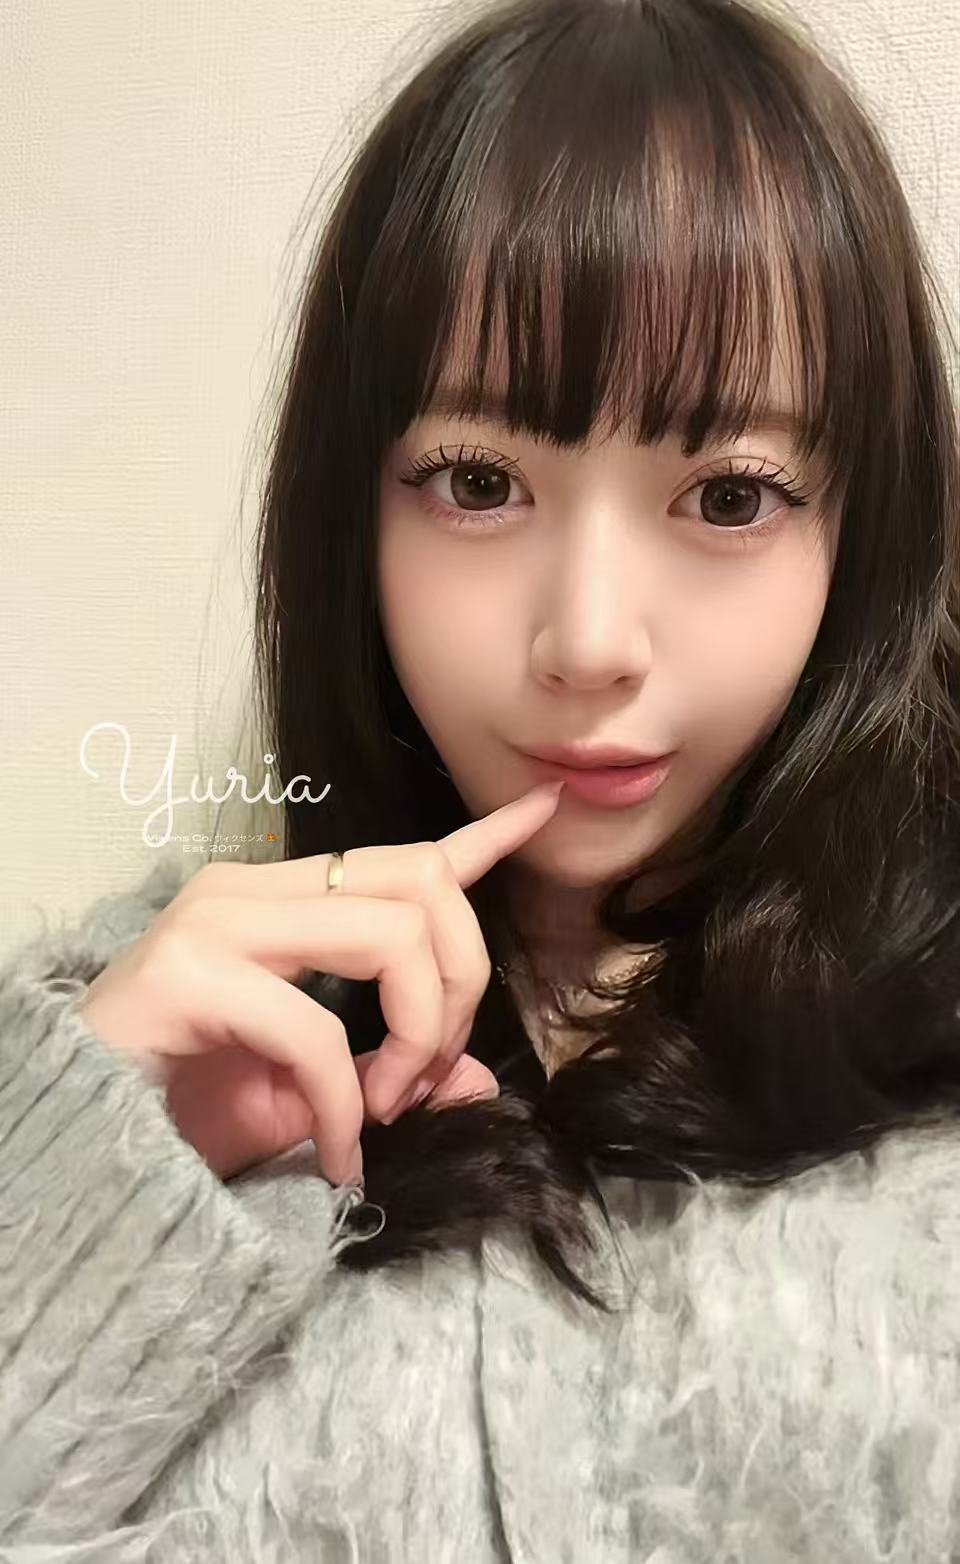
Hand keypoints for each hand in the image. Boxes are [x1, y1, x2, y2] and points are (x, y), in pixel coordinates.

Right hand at [75, 780, 563, 1183]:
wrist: (79, 1140)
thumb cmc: (183, 1106)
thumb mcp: (309, 1093)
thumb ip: (390, 1071)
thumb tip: (473, 1080)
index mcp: (285, 900)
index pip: (405, 854)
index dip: (483, 837)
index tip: (545, 811)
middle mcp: (255, 889)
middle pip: (424, 887)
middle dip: (462, 985)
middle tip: (427, 1076)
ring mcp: (220, 922)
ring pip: (392, 935)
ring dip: (416, 1035)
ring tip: (383, 1110)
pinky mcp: (191, 974)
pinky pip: (318, 1029)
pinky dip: (347, 1106)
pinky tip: (337, 1156)